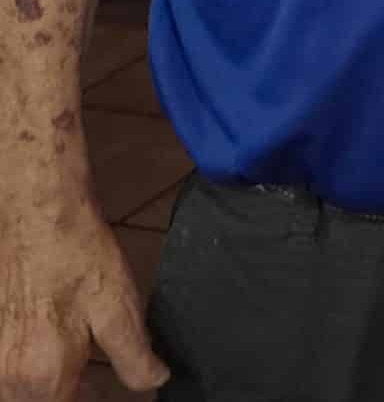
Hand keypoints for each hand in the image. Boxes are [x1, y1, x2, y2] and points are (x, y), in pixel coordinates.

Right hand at [0, 200, 167, 399]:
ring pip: (17, 392)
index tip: (102, 391)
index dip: (88, 401)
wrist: (37, 216)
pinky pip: (7, 371)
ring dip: (45, 388)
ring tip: (76, 371)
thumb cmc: (80, 260)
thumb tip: (153, 382)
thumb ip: (134, 356)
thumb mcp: (119, 309)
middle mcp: (6, 375)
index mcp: (43, 375)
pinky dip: (28, 371)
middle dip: (64, 397)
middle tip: (92, 383)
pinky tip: (54, 350)